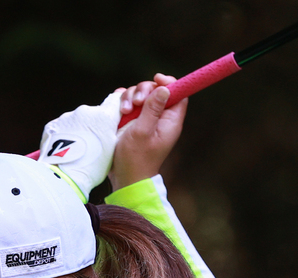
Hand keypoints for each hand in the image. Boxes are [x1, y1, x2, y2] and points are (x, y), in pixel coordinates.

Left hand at [37, 90, 122, 199]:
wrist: (63, 176)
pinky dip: (65, 135)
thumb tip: (118, 124)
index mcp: (104, 116)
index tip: (116, 117)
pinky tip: (66, 150)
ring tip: (78, 150)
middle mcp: (85, 111)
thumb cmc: (92, 167)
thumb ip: (117, 132)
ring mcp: (67, 116)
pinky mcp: (53, 124)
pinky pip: (63, 127)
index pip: (115, 100)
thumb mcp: (114, 150)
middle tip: (94, 145)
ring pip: (78, 121)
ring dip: (80, 130)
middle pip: (95, 114)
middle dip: (96, 125)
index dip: (116, 108)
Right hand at [109, 74, 187, 190]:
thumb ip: (153, 109)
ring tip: (124, 112)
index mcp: (170, 121)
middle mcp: (159, 118)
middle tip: (135, 103)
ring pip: (140, 95)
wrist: (124, 177)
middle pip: (156, 90)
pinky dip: (122, 102)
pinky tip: (119, 109)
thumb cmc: (136, 158)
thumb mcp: (143, 132)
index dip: (169, 83)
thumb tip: (164, 88)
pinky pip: (128, 103)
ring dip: (129, 98)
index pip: (178, 93)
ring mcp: (145, 120)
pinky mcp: (132, 122)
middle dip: (143, 91)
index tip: (156, 79)